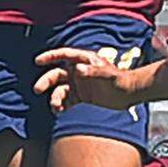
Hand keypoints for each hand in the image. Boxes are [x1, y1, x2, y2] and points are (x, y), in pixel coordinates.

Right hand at [33, 46, 153, 111]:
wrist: (130, 94)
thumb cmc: (120, 80)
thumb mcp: (107, 75)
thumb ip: (92, 72)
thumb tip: (77, 69)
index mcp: (85, 61)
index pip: (64, 55)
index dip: (50, 56)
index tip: (38, 61)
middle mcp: (80, 72)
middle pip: (57, 74)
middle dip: (47, 80)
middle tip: (37, 89)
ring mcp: (80, 85)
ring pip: (60, 89)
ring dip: (55, 97)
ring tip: (55, 106)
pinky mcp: (82, 97)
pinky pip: (67, 101)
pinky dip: (61, 106)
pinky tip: (58, 111)